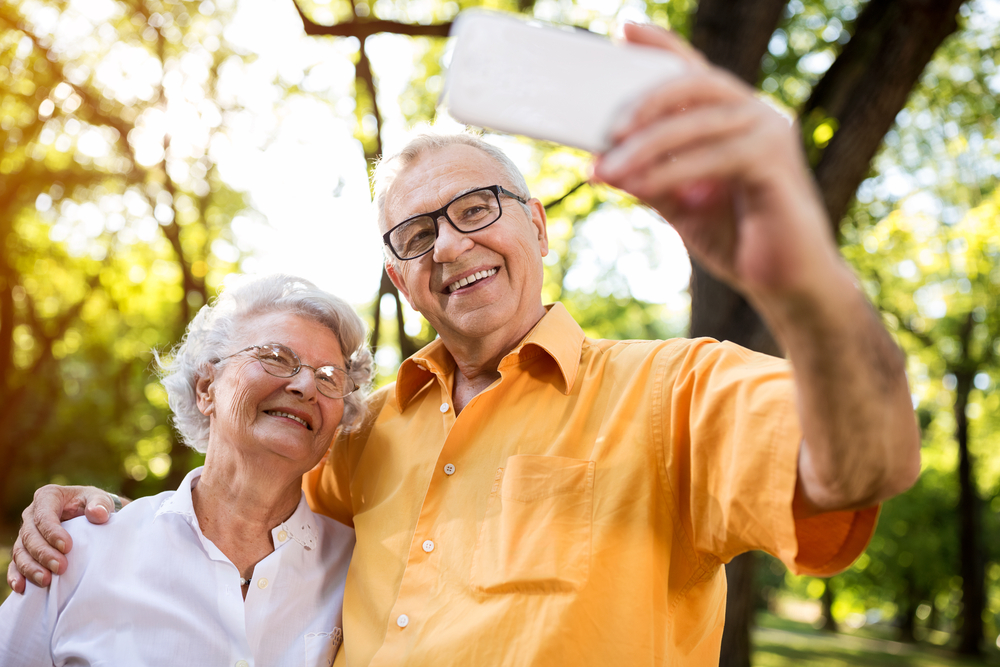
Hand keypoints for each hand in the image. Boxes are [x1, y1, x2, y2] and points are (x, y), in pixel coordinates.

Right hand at [7, 485, 118, 592]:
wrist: (91, 517)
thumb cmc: (94, 505)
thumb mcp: (100, 499)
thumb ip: (100, 504)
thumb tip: (98, 514)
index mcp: (48, 497)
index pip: (44, 515)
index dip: (52, 532)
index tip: (67, 547)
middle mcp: (31, 515)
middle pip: (30, 536)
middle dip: (43, 554)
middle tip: (60, 568)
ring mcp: (26, 533)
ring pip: (21, 552)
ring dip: (31, 568)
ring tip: (45, 581)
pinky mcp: (25, 551)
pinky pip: (16, 564)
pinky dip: (17, 576)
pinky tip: (21, 588)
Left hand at [594, 23, 839, 306]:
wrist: (788, 286)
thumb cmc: (738, 241)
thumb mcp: (680, 206)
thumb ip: (648, 181)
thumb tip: (602, 164)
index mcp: (734, 119)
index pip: (694, 73)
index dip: (663, 46)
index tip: (624, 31)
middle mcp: (756, 115)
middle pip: (694, 85)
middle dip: (645, 102)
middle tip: (608, 129)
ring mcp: (770, 134)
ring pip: (698, 122)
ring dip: (646, 146)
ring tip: (608, 169)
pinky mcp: (775, 164)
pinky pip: (714, 156)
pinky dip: (671, 170)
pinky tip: (641, 186)